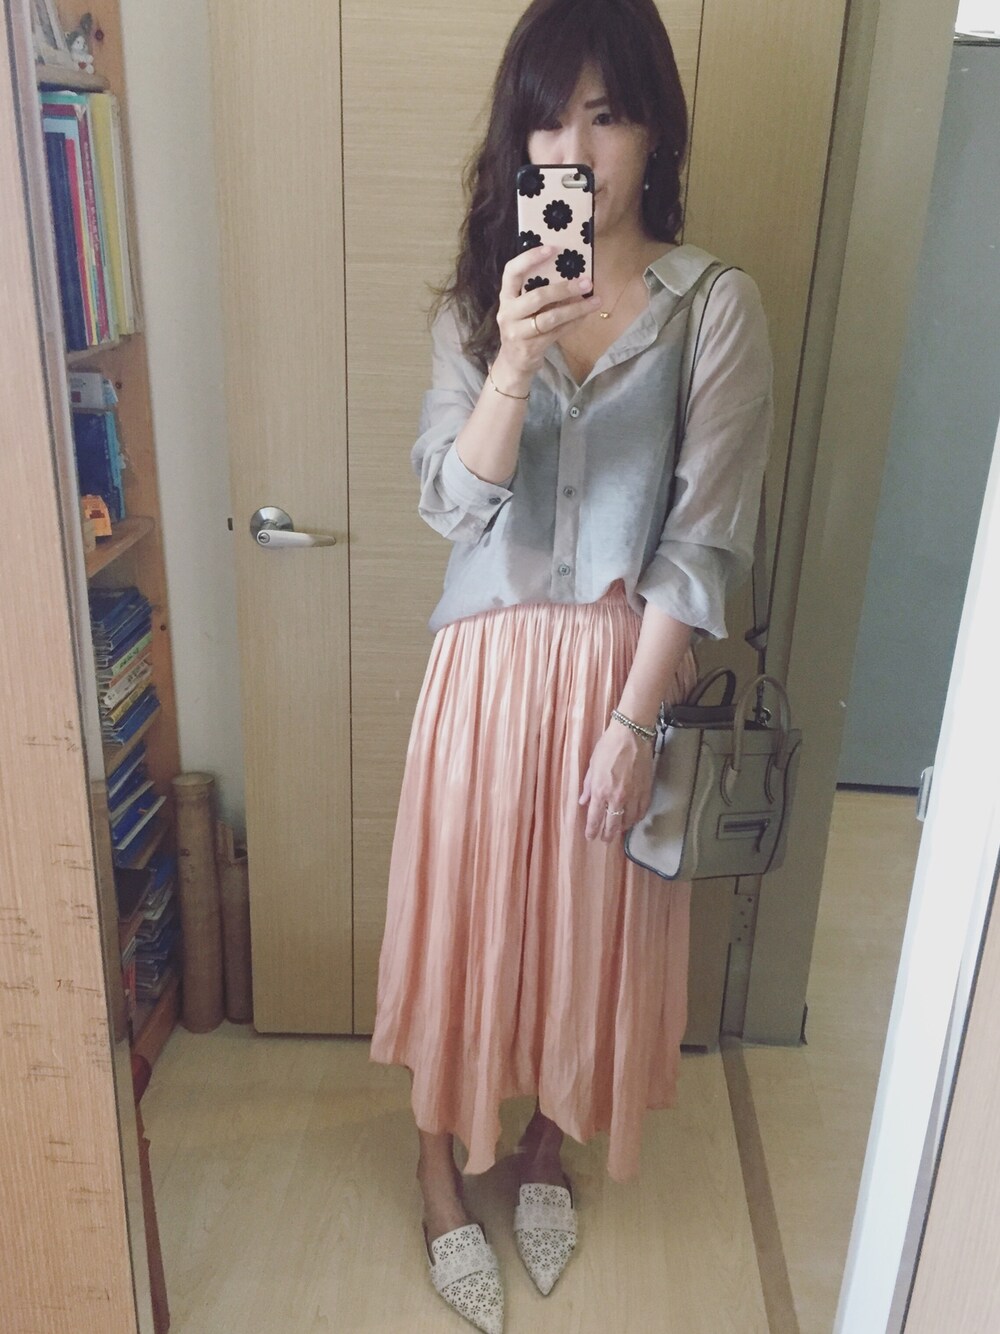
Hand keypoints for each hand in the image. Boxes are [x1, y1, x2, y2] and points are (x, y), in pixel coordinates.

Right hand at [492, 248, 594, 390]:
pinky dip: (574, 323)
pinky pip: (557, 332)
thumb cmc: (523, 327)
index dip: (529, 258)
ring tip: (594, 301)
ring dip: (575, 308)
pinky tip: (586, 315)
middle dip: (564, 288)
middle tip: (587, 282)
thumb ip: (536, 291)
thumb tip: (569, 272)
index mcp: (506, 297)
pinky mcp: (531, 347)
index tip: (551, 248)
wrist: (514, 363)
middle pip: (537, 296)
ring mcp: (518, 332)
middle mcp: (508, 313)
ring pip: (551, 317)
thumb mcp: (522, 308)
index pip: (512, 272)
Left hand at [578, 723, 654, 843]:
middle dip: (607, 835)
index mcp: (601, 791)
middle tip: (605, 839)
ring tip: (619, 829)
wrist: (632, 734)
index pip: (595, 819)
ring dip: (623, 828)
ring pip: (629, 821)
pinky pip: (642, 811)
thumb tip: (583, 801)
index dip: (592, 830)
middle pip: (612, 825)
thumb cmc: (608, 746)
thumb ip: (588, 786)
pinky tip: (633, 818)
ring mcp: (634, 796)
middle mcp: (617, 798)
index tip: (591, 837)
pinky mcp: (646, 790)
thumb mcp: (592, 766)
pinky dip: (637, 818)